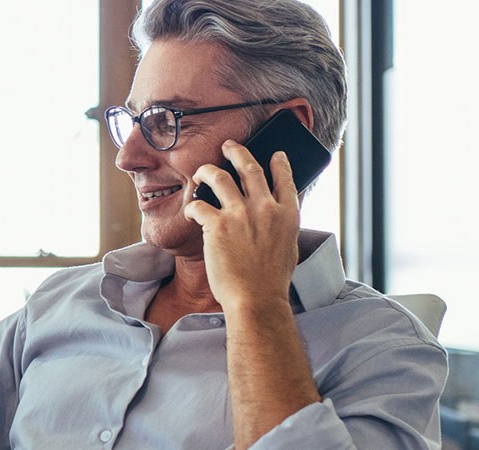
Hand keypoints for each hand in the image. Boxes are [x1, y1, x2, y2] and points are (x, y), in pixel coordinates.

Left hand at [182, 140, 300, 309]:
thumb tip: (278, 216)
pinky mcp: (216, 224)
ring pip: (219, 177)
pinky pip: (198, 205)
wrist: (255, 299)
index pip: (285, 178)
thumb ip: (282, 227)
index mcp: (287, 214)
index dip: (279, 163)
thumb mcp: (288, 248)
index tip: (275, 154)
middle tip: (228, 145)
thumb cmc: (271, 281)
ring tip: (202, 171)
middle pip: (249, 167)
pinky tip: (190, 213)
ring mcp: (240, 214)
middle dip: (237, 151)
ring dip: (207, 170)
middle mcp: (264, 207)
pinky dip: (192, 207)